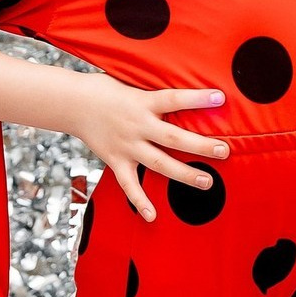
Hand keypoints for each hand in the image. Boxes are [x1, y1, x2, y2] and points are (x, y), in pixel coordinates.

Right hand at [69, 73, 228, 221]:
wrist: (72, 103)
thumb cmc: (106, 88)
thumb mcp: (131, 80)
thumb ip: (155, 88)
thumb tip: (183, 80)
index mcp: (143, 102)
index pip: (174, 99)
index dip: (197, 99)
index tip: (220, 99)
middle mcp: (137, 125)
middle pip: (173, 138)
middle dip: (200, 145)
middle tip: (223, 151)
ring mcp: (127, 146)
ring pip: (159, 163)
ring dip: (184, 174)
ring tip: (207, 181)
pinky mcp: (116, 161)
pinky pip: (129, 184)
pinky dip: (140, 201)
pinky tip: (153, 216)